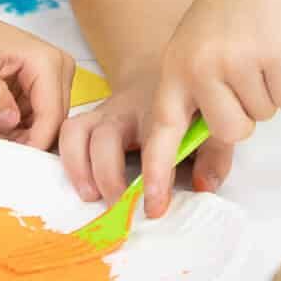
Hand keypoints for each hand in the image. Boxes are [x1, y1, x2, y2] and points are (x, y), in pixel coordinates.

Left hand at [0, 6, 75, 148]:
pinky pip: (37, 118)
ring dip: (20, 136)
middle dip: (25, 140)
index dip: (35, 141)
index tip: (10, 159)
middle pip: (54, 121)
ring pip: (46, 124)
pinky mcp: (42, 87)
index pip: (52, 114)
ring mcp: (53, 78)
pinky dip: (17, 129)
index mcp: (47, 61)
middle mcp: (59, 68)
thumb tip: (10, 123)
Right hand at [56, 76, 237, 204]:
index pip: (155, 143)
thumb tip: (203, 187)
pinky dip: (67, 160)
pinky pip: (68, 134)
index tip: (154, 208)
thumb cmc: (185, 103)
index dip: (153, 178)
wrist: (159, 71)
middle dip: (108, 176)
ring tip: (90, 195)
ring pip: (77, 132)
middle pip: (106, 136)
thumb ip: (213, 155)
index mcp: (162, 108)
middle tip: (118, 208)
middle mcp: (127, 109)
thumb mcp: (209, 122)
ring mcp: (104, 112)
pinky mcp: (89, 119)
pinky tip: (79, 184)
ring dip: (78, 167)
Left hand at [137, 0, 280, 218]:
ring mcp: (237, 61)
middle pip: (231, 130)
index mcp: (174, 69)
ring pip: (262, 115)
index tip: (154, 209)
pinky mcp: (274, 56)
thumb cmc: (227, 17)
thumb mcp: (196, 52)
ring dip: (267, 92)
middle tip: (242, 75)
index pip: (161, 130)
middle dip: (245, 113)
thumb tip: (204, 168)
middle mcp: (200, 68)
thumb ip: (196, 101)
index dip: (157, 172)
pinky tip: (276, 50)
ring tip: (256, 54)